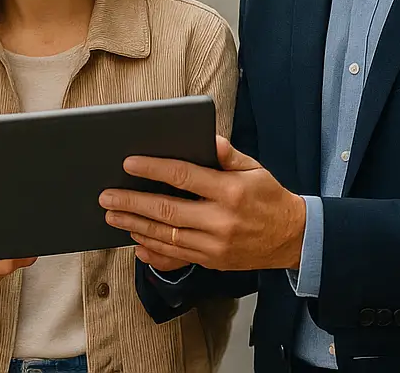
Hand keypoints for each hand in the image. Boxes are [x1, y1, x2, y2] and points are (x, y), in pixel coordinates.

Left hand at [99, 135, 305, 271]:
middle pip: (167, 210)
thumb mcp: (254, 168)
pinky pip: (176, 256)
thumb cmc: (269, 197)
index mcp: (231, 191)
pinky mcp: (212, 261)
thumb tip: (204, 138)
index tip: (129, 164)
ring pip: (166, 235)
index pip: (184, 176)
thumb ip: (227, 154)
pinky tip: (135, 241)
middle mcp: (221, 221)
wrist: (293, 238)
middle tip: (107, 196)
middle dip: (132, 202)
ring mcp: (215, 245)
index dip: (153, 169)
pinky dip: (152, 249)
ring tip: (112, 216)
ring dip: (135, 226)